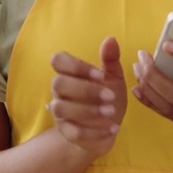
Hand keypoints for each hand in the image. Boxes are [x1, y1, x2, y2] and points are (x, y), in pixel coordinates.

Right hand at [47, 36, 127, 155]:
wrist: (107, 128)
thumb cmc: (107, 98)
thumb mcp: (113, 78)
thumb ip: (110, 60)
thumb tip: (111, 39)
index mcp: (69, 73)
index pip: (58, 61)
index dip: (77, 66)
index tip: (100, 75)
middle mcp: (59, 91)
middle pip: (58, 83)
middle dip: (85, 90)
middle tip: (111, 96)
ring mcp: (60, 113)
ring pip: (62, 108)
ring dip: (88, 110)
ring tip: (111, 113)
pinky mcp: (66, 132)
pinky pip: (73, 132)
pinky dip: (95, 131)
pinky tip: (113, 128)